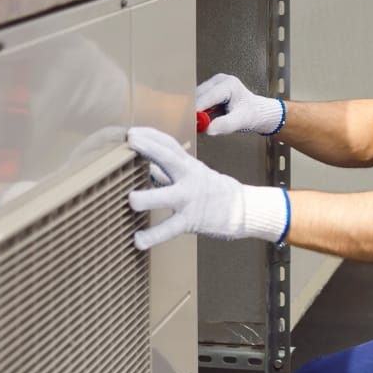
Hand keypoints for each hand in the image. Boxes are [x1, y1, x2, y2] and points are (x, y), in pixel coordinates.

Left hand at [126, 127, 288, 249]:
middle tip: (131, 142)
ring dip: (146, 198)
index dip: (151, 136)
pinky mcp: (190, 221)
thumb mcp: (194, 174)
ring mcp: (189, 200)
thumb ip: (169, 172)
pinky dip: (152, 236)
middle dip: (150, 148)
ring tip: (130, 200)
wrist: (241, 210)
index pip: (170, 144)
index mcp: (189, 165)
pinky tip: (138, 240)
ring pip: (166, 197)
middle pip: (170, 159)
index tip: (132, 132)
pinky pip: (169, 229)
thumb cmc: (214, 191)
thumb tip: (146, 167)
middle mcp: (189, 178)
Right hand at [196, 74, 285, 135]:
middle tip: (192, 125)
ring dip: (196, 110)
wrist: (255, 110)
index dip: (197, 108)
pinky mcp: (209, 89)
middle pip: (199, 95)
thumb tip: (207, 129)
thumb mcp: (240, 121)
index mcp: (229, 84)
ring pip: (196, 97)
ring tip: (201, 122)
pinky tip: (203, 118)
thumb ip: (225, 125)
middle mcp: (219, 80)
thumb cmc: (250, 113)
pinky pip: (198, 100)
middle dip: (194, 110)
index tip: (190, 120)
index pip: (208, 96)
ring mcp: (213, 83)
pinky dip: (198, 110)